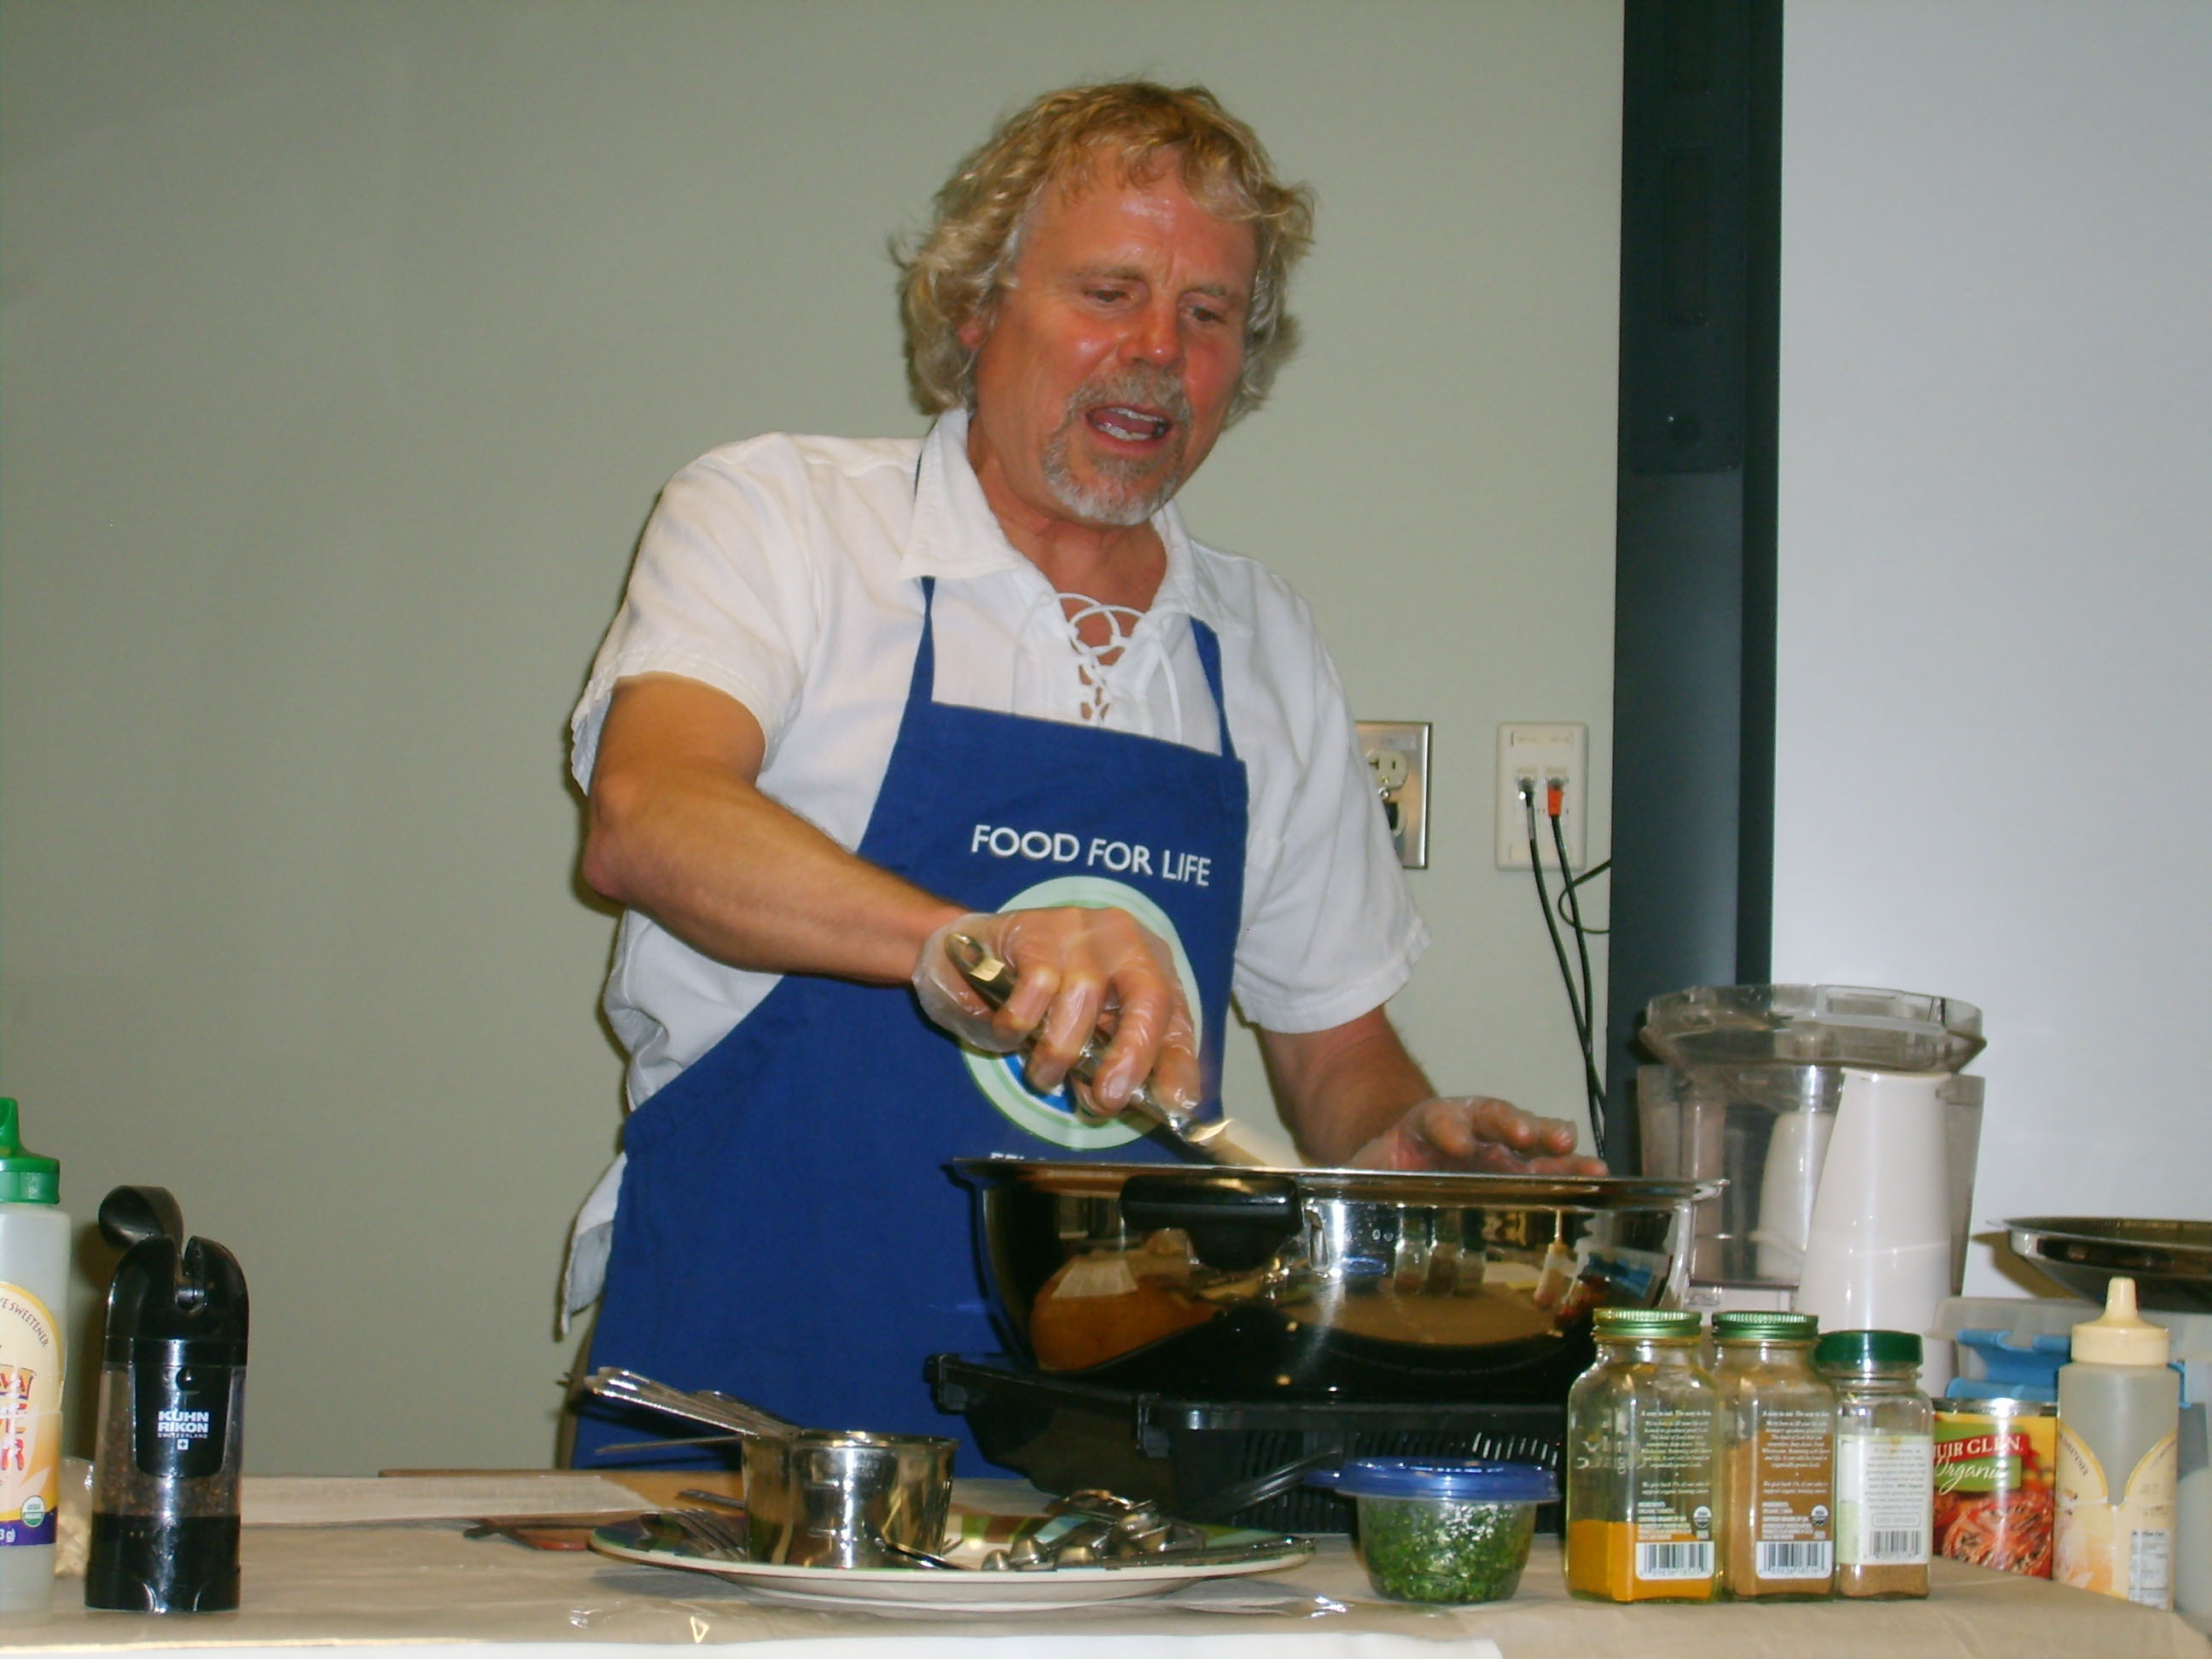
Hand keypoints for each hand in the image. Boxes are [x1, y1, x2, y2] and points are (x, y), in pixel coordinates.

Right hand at [910, 908, 1199, 1113]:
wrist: (962, 958)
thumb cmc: (1037, 1000)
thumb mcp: (1083, 1034)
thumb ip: (1106, 1064)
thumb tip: (1119, 1101)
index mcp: (1147, 966)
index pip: (1176, 1015)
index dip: (1178, 1062)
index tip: (1173, 1104)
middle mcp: (1124, 940)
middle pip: (1148, 996)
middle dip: (1131, 1055)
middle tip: (1107, 1098)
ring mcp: (1079, 930)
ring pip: (1082, 1000)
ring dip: (1058, 1054)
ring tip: (1043, 1075)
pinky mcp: (1033, 931)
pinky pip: (1033, 993)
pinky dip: (1019, 1026)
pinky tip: (1010, 1029)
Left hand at [1348, 1095, 1608, 1174]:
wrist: (1400, 1151)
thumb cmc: (1384, 1167)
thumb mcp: (1356, 1173)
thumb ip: (1338, 1187)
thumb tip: (1302, 1207)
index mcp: (1421, 1127)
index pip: (1435, 1118)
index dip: (1446, 1127)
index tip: (1456, 1141)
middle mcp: (1464, 1130)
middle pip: (1488, 1118)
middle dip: (1508, 1124)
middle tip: (1525, 1134)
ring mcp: (1493, 1145)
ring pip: (1523, 1135)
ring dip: (1547, 1141)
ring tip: (1571, 1149)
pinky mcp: (1515, 1165)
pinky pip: (1543, 1162)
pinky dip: (1568, 1166)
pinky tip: (1593, 1174)